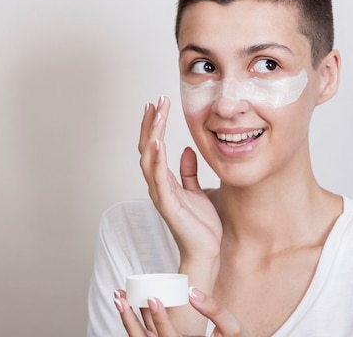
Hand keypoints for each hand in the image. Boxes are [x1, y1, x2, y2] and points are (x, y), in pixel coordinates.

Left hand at [114, 287, 249, 336]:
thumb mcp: (233, 328)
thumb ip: (215, 310)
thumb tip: (192, 292)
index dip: (159, 319)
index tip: (152, 299)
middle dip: (129, 320)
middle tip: (119, 297)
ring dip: (128, 321)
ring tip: (119, 299)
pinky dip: (136, 323)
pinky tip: (130, 307)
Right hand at [139, 96, 221, 262]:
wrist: (206, 251)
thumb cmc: (201, 224)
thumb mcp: (197, 190)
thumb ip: (188, 171)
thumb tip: (184, 150)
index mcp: (164, 181)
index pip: (154, 147)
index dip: (154, 125)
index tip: (158, 104)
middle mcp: (158, 185)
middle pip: (147, 148)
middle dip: (150, 123)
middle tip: (156, 101)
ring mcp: (160, 194)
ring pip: (149, 159)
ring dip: (151, 134)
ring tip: (156, 113)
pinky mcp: (168, 204)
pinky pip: (160, 178)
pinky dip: (158, 159)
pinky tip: (159, 142)